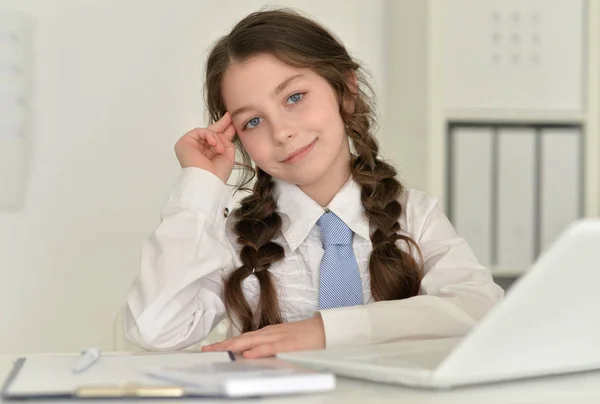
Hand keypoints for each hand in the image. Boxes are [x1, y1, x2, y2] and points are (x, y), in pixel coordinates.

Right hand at [174, 112, 236, 182]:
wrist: (208, 181)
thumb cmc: (217, 173)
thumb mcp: (228, 155)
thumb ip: (227, 141)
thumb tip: (227, 130)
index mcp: (208, 155)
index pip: (216, 139)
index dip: (225, 130)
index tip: (233, 122)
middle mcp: (198, 150)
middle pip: (211, 133)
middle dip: (222, 125)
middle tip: (230, 117)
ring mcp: (191, 145)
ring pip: (207, 133)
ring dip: (217, 138)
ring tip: (220, 149)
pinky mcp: (184, 142)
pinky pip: (200, 132)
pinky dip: (209, 136)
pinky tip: (214, 144)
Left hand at [201, 316, 325, 358]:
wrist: (324, 329)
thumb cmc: (304, 336)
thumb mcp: (281, 341)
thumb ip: (266, 347)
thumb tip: (250, 355)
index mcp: (266, 334)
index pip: (241, 339)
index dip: (224, 344)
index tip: (209, 349)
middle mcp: (268, 333)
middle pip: (241, 339)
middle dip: (222, 345)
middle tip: (205, 350)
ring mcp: (277, 337)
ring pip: (251, 342)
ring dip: (233, 347)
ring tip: (218, 351)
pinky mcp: (288, 344)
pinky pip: (270, 348)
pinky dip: (258, 351)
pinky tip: (247, 355)